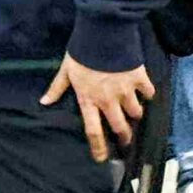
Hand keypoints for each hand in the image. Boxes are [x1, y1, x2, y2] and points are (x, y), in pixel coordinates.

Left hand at [41, 56, 155, 162]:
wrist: (103, 33)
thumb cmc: (82, 52)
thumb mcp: (66, 70)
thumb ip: (57, 88)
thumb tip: (43, 102)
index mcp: (89, 100)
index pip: (93, 131)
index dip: (98, 147)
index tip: (102, 159)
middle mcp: (108, 100)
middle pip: (120, 127)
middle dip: (124, 137)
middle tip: (126, 140)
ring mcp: (126, 90)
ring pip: (136, 112)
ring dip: (136, 114)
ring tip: (135, 113)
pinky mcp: (139, 78)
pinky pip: (149, 92)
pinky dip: (148, 94)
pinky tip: (146, 92)